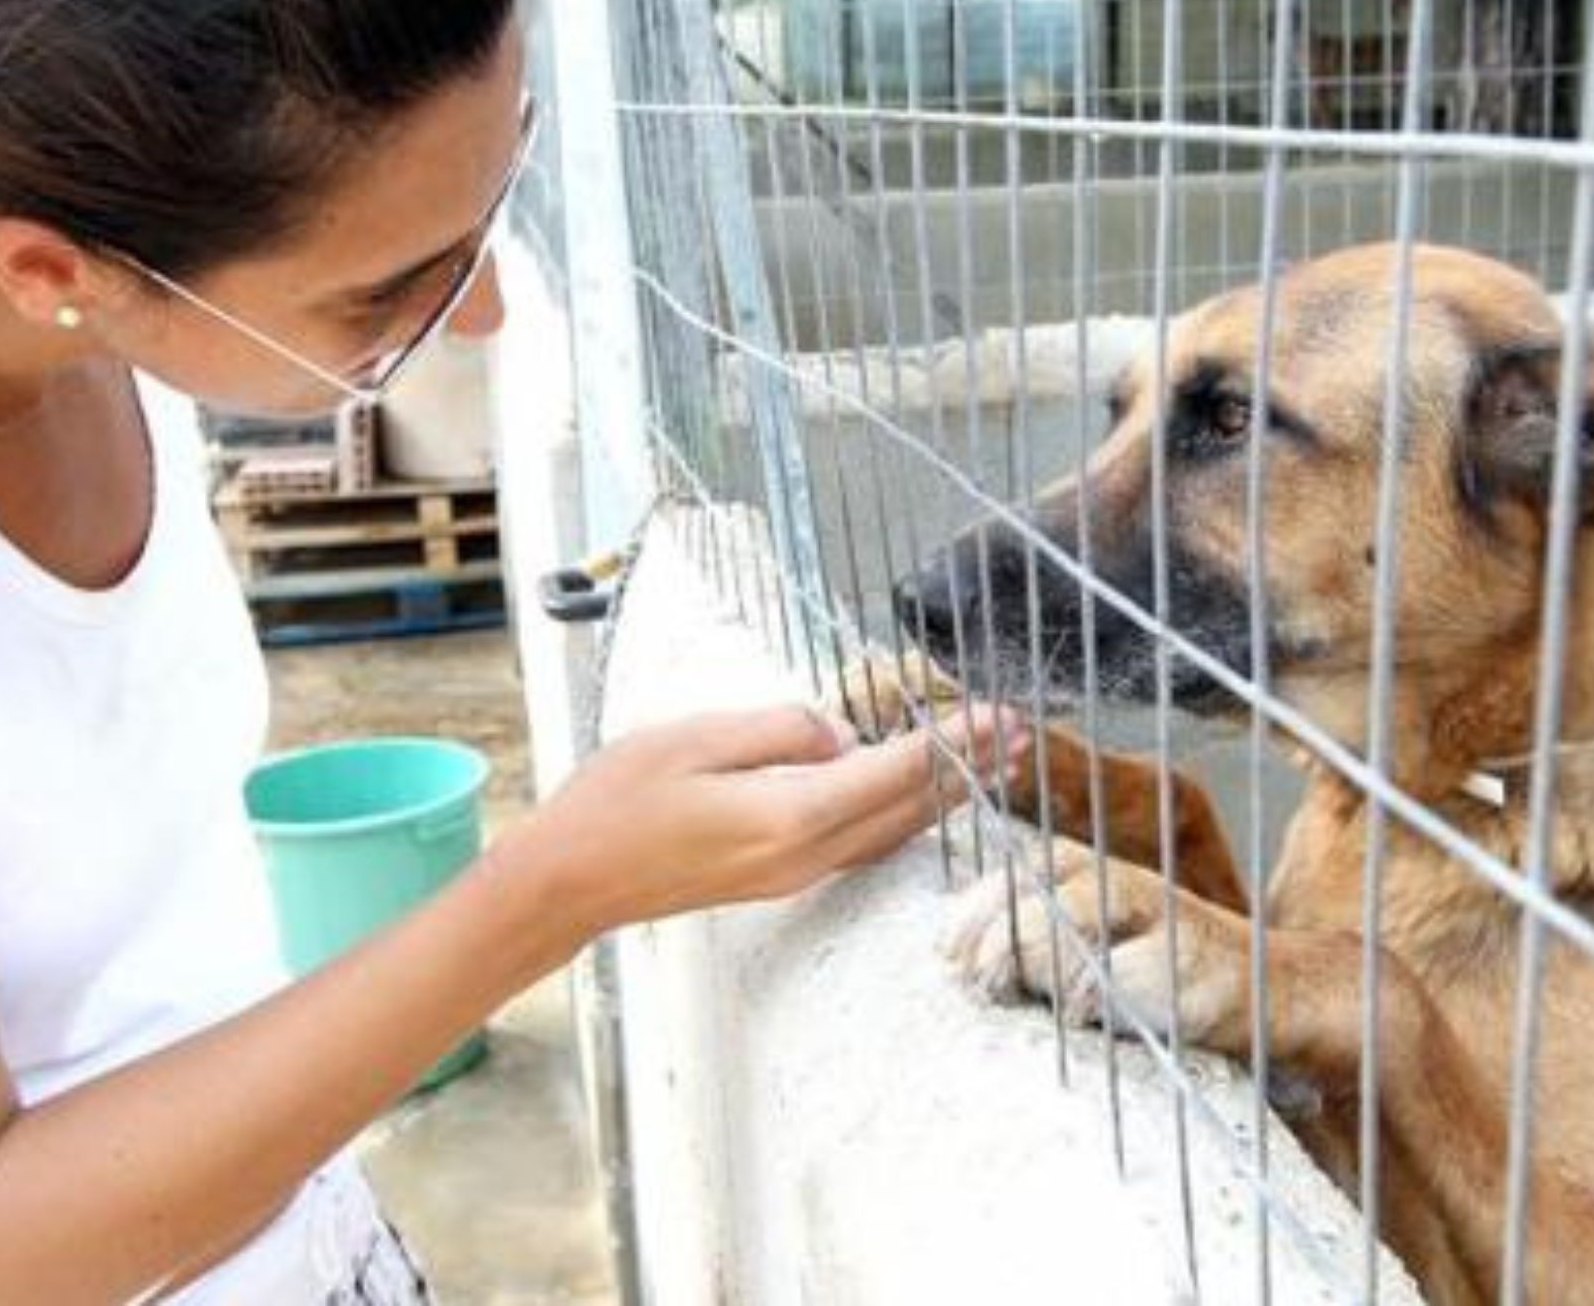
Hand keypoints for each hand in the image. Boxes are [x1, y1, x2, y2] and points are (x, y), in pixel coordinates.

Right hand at [518, 702, 1023, 934]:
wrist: (571, 880)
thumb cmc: (619, 800)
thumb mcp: (697, 738)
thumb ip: (780, 730)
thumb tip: (838, 733)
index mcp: (790, 817)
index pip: (895, 773)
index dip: (952, 742)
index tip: (998, 714)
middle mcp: (804, 856)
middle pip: (908, 810)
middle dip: (968, 769)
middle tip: (1022, 732)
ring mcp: (793, 875)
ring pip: (892, 833)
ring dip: (945, 796)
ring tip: (992, 763)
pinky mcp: (779, 879)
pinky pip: (862, 844)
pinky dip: (904, 816)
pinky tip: (920, 800)